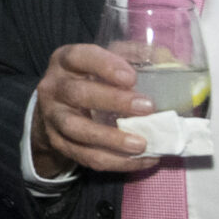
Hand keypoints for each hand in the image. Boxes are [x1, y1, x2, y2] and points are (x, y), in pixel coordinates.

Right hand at [29, 43, 158, 179]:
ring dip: (111, 139)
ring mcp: (52, 118)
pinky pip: (85, 156)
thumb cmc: (89, 79)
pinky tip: (141, 160)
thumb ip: (131, 56)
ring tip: (142, 144)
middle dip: (114, 101)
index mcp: (65, 61)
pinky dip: (115, 161)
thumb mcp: (104, 61)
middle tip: (147, 108)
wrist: (57, 109)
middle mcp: (54, 88)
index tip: (132, 78)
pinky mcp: (58, 144)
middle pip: (78, 94)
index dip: (105, 66)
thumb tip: (165, 58)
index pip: (80, 57)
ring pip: (77, 130)